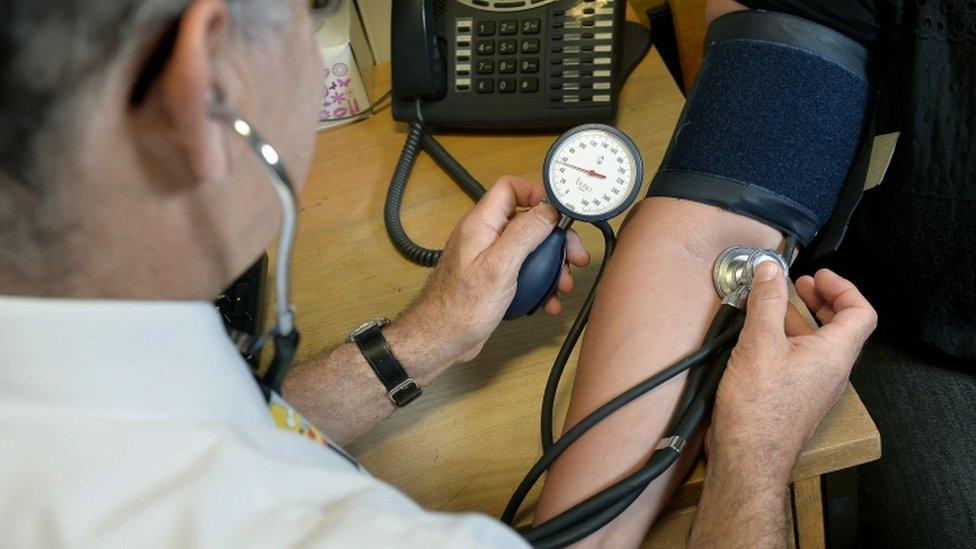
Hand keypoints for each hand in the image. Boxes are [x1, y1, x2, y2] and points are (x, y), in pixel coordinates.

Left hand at [402, 175, 589, 366]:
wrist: (440, 340)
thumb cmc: (461, 307)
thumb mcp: (499, 267)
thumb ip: (524, 234)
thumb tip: (549, 210)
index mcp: (481, 224)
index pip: (510, 188)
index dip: (537, 193)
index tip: (561, 213)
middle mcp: (484, 236)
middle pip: (527, 222)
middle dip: (555, 239)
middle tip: (575, 257)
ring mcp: (489, 259)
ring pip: (528, 250)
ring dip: (551, 266)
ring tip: (563, 286)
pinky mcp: (493, 280)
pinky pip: (522, 273)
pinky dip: (539, 284)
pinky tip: (548, 301)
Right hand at [708, 263, 876, 482]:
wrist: (749, 457)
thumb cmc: (759, 408)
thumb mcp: (760, 343)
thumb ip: (767, 301)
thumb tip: (770, 269)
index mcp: (834, 354)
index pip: (860, 312)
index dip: (843, 288)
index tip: (817, 276)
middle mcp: (832, 371)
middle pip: (841, 327)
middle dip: (821, 300)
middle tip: (799, 285)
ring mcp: (815, 387)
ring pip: (818, 344)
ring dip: (799, 320)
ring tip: (771, 307)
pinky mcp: (796, 398)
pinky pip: (801, 361)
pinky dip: (787, 341)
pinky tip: (759, 339)